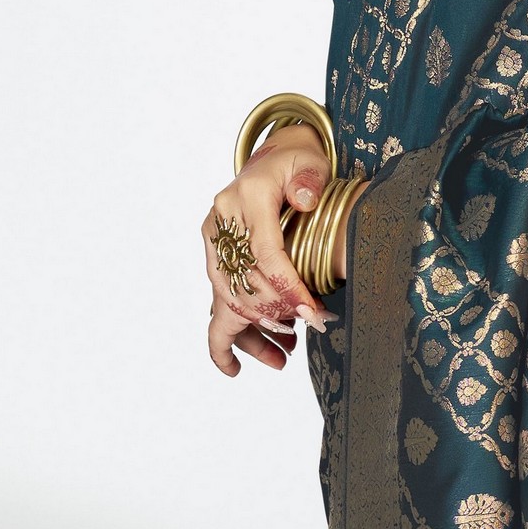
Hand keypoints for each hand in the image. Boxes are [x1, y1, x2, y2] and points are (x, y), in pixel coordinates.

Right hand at [202, 133, 329, 377]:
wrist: (273, 160)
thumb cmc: (296, 163)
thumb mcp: (308, 160)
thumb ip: (308, 178)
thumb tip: (305, 199)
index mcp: (246, 200)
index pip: (266, 254)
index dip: (289, 289)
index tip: (313, 316)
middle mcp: (222, 224)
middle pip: (243, 284)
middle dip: (276, 318)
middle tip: (311, 332)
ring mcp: (214, 245)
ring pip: (227, 303)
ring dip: (255, 335)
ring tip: (285, 358)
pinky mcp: (215, 260)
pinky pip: (217, 306)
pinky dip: (226, 339)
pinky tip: (236, 368)